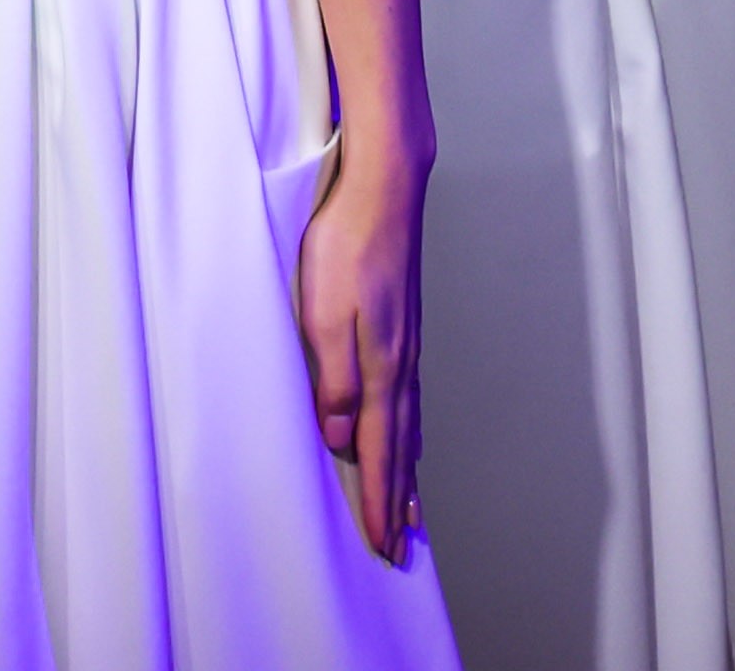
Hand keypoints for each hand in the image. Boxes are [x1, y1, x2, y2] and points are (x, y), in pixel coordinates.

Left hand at [293, 138, 424, 563]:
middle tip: (403, 547)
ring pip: (408, 425)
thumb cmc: (345, 244)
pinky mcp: (403, 326)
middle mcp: (400, 362)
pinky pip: (407, 397)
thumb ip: (333, 378)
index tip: (384, 546)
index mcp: (380, 365)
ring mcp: (406, 344)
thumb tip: (340, 436)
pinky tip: (406, 432)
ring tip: (411, 508)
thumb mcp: (322, 314)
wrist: (382, 187)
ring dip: (408, 471)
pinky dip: (408, 431)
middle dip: (400, 501)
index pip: (380, 450)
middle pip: (402, 447)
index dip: (381, 501)